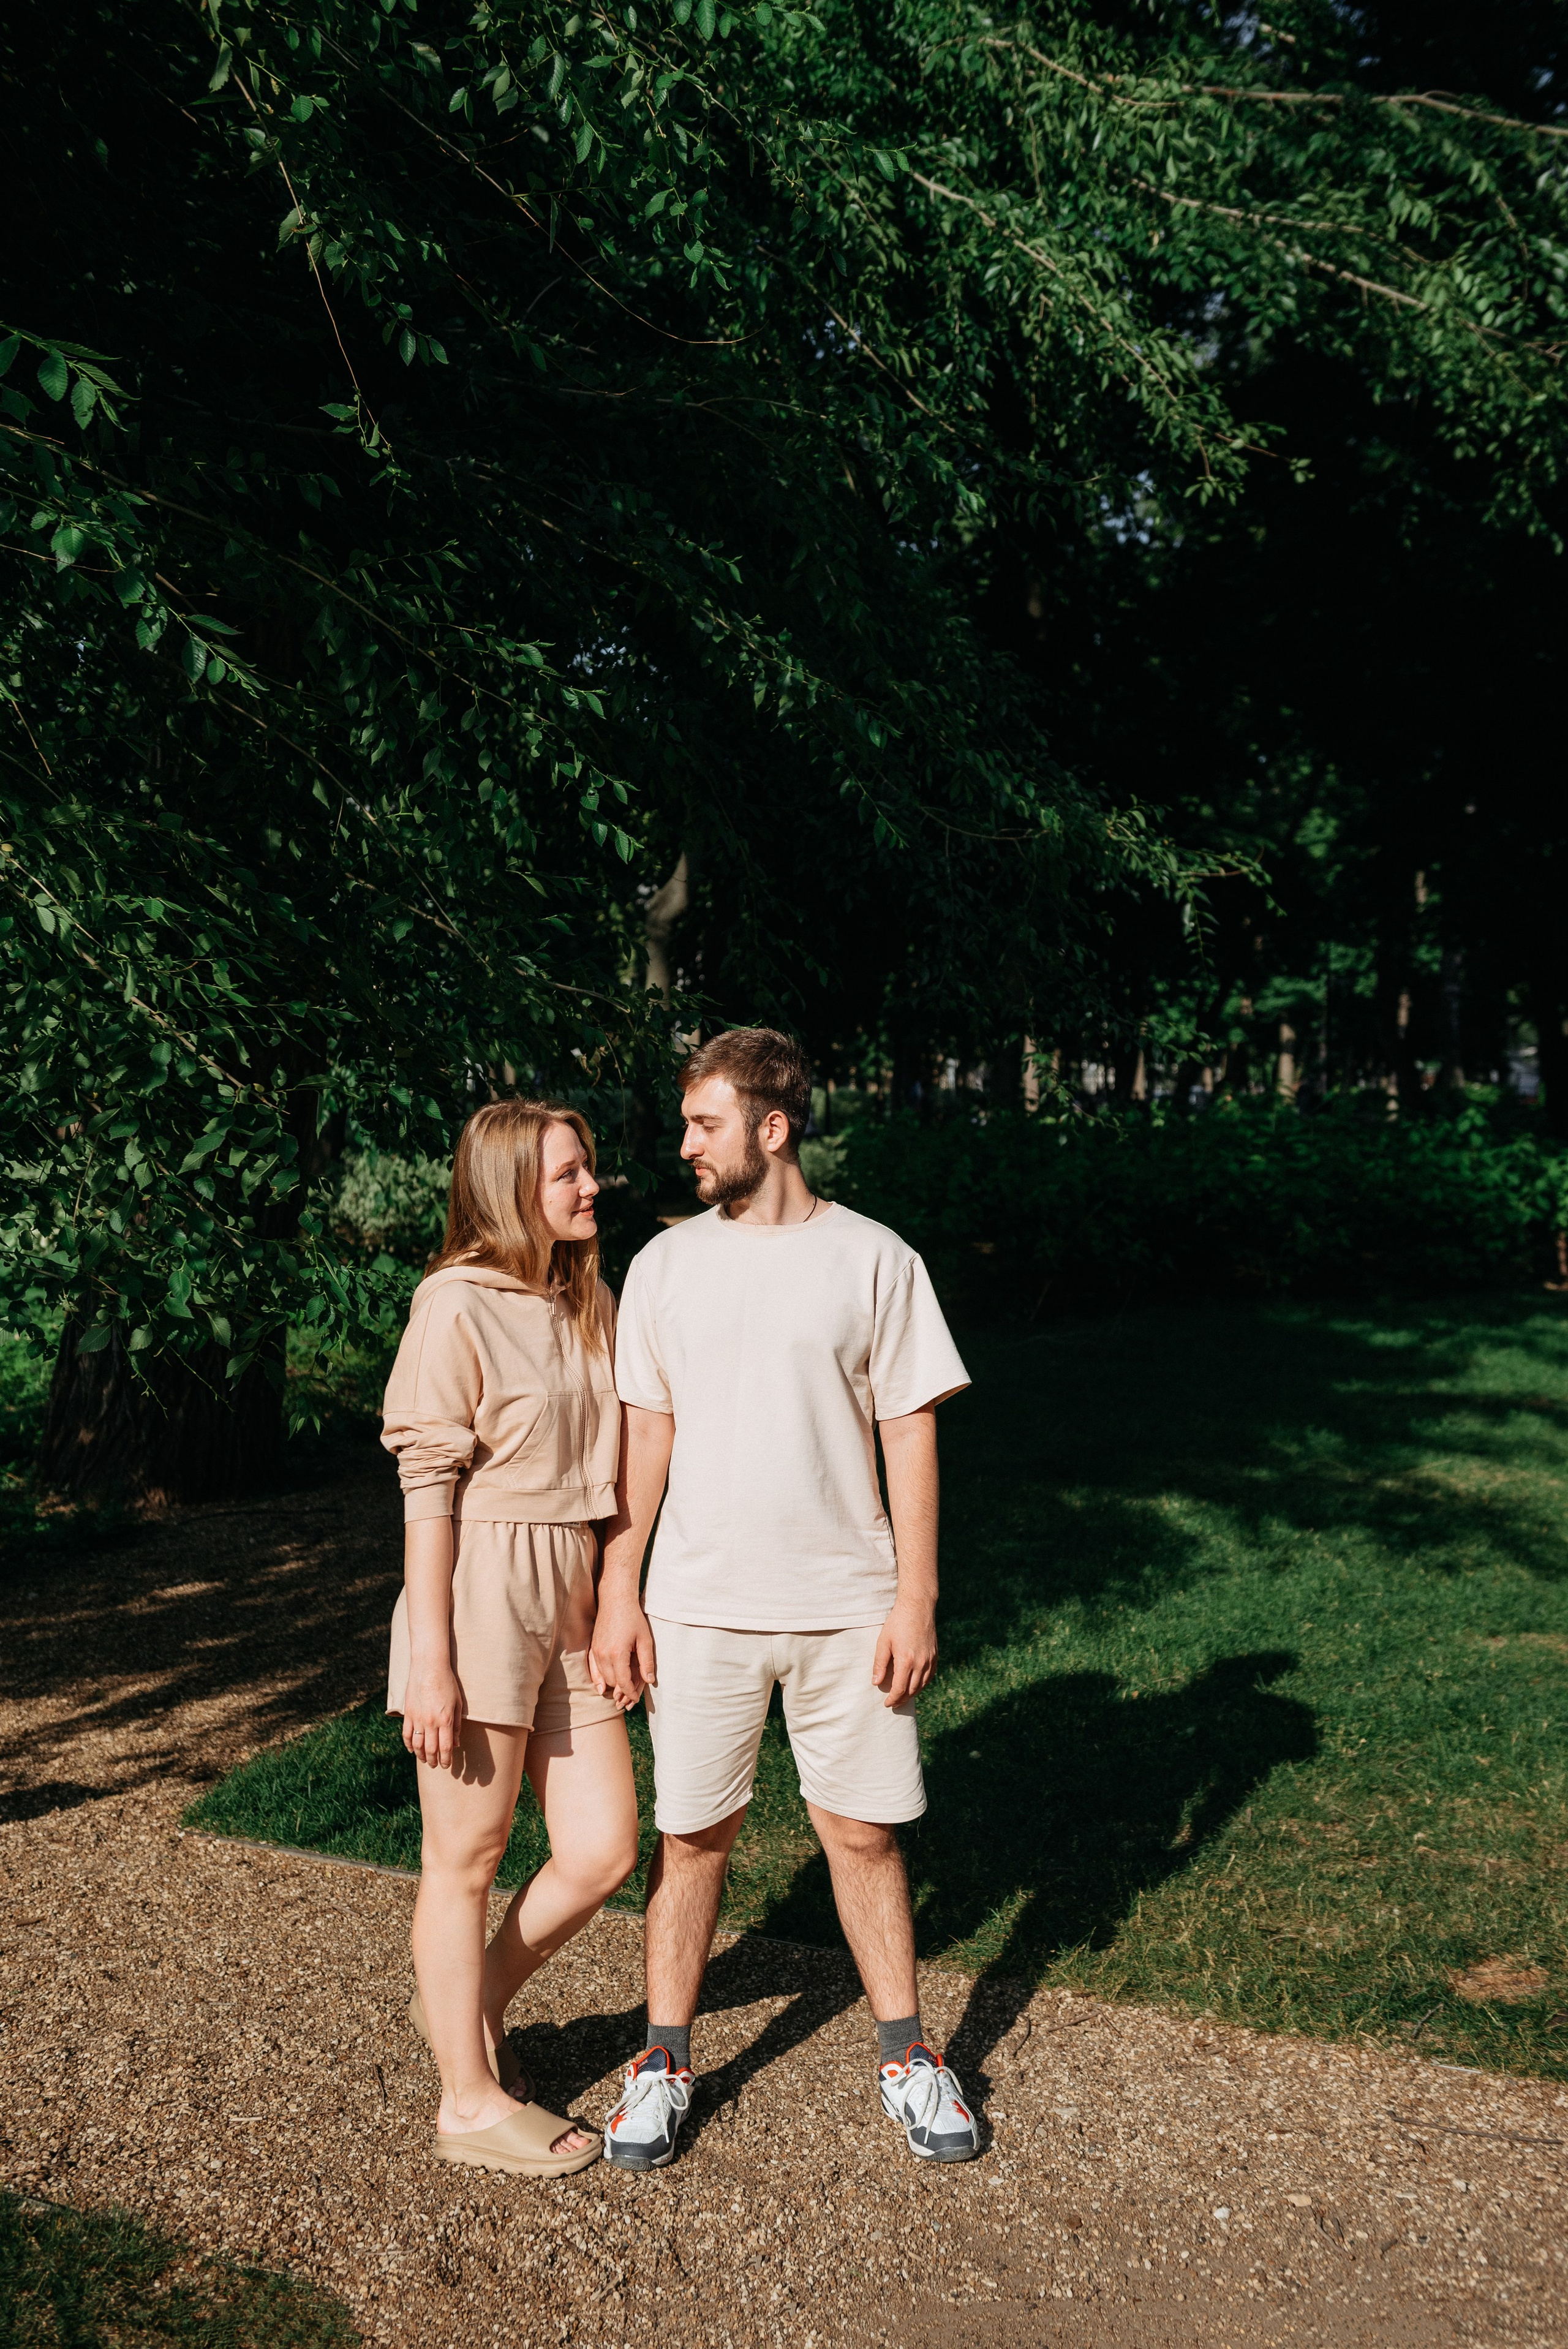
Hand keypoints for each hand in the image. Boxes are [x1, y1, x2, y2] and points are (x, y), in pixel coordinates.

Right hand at [402, 1659, 464, 1767]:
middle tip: (436, 1766)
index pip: (446, 1748)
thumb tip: (456, 1744)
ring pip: (417, 1745)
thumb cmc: (447, 1684)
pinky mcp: (408, 1714)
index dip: (446, 1760)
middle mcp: (430, 1722)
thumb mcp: (457, 1703)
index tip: (447, 1766)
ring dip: (421, 1756)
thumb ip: (456, 1725)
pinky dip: (408, 1745)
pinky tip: (412, 1750)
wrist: (429, 1667)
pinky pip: (406, 1734)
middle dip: (434, 1761)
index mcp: (445, 1720)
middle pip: (431, 1750)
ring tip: (425, 1760)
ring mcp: (417, 1719)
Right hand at [590, 1595, 657, 1709]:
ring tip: (623, 1688)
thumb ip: (647, 1662)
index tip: (637, 1699)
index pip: (623, 1682)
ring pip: (603, 1678)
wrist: (615, 1600)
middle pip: (612, 1682)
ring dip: (613, 1684)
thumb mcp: (645, 1639)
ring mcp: (596, 1651)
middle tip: (634, 1691)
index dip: (631, 1693)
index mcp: (617, 1653)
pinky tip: (602, 1688)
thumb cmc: (633, 1618)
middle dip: (623, 1690)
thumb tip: (649, 1681)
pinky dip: (598, 1680)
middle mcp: (603, 1655)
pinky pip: (593, 1670)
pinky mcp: (593, 1648)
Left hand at [872, 1599, 936, 1707]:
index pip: (899, 1689)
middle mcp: (920, 1663)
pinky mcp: (935, 1655)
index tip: (886, 1704)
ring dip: (912, 1694)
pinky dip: (922, 1684)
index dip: (892, 1699)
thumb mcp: (883, 1642)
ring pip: (922, 1685)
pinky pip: (930, 1676)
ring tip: (903, 1697)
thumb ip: (879, 1664)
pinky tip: (915, 1685)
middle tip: (893, 1703)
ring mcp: (930, 1660)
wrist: (918, 1607)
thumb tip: (876, 1683)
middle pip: (911, 1690)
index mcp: (906, 1661)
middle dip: (901, 1699)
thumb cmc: (897, 1622)